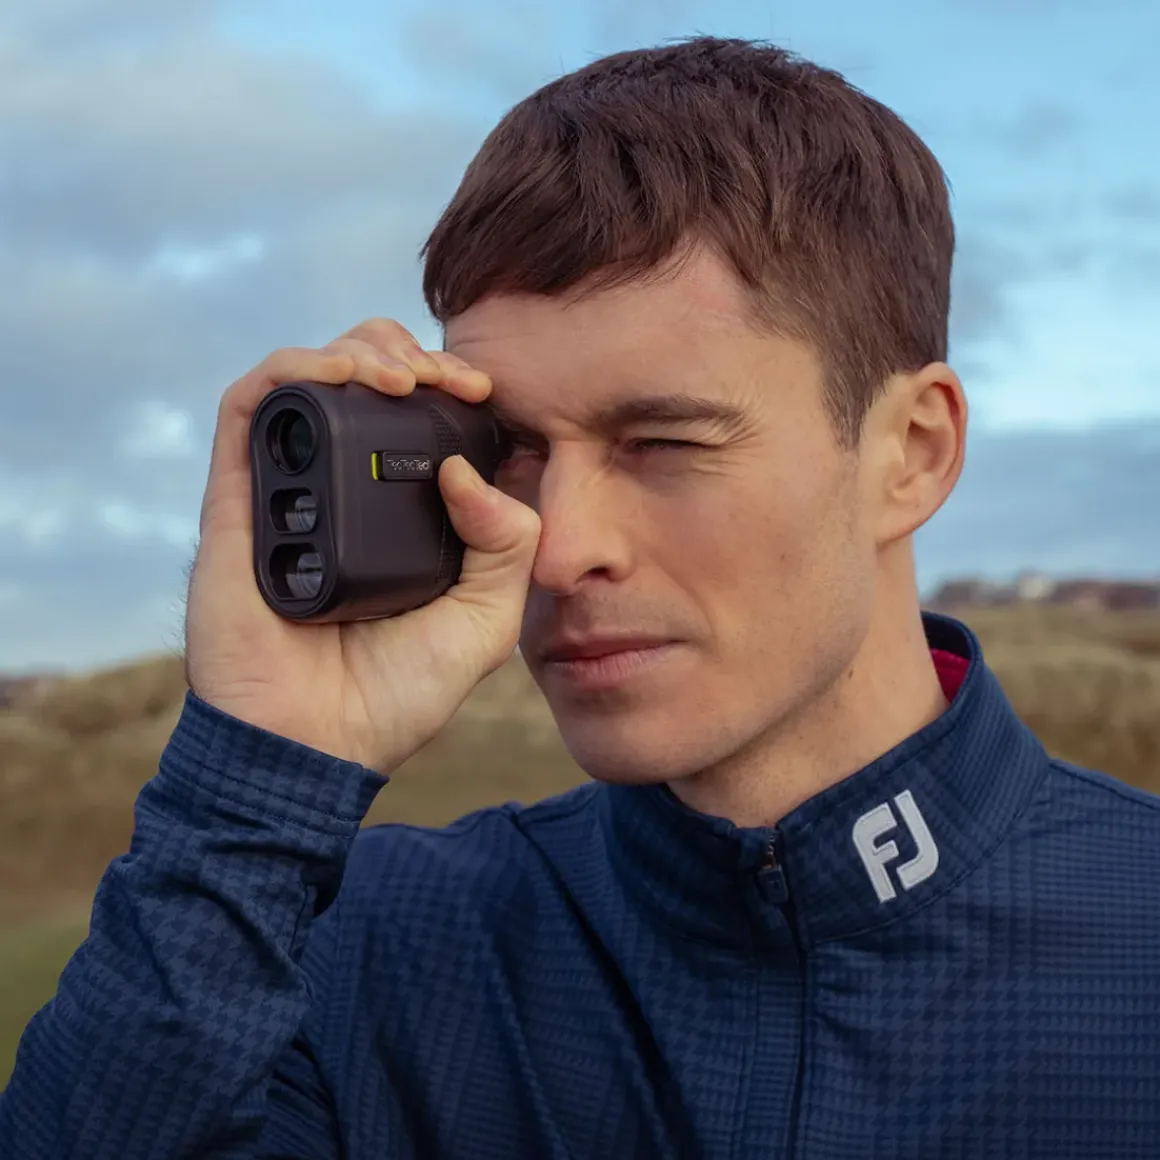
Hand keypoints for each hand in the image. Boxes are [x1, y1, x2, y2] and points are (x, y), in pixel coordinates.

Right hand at [184, 318, 540, 771]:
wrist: (317, 745)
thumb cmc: (400, 692)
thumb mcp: (486, 620)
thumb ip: (507, 544)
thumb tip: (466, 469)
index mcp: (402, 515)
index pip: (419, 417)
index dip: (452, 385)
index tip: (484, 391)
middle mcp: (346, 493)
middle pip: (362, 380)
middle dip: (407, 353)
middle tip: (445, 378)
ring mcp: (291, 491)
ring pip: (307, 377)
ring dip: (356, 349)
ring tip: (403, 376)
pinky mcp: (238, 500)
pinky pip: (250, 407)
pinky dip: (294, 371)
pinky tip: (344, 378)